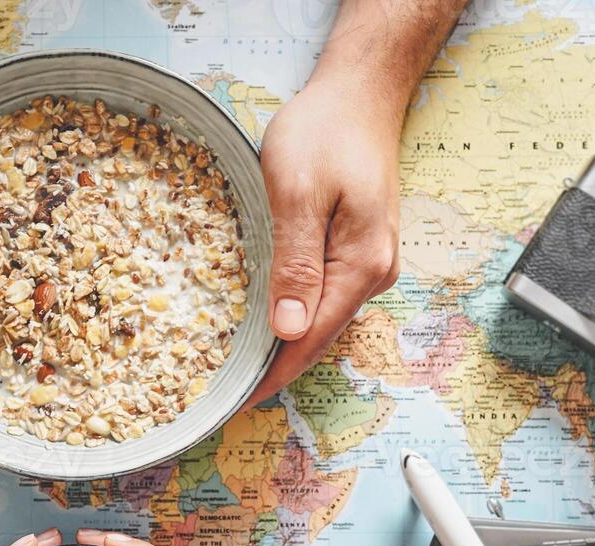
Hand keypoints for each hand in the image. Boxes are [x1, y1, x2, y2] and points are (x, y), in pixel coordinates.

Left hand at [250, 70, 402, 405]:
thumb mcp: (298, 194)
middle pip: (317, 339)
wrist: (362, 92)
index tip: (232, 403)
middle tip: (222, 394)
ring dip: (281, 345)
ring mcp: (368, 265)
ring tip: (234, 367)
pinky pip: (322, 298)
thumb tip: (289, 330)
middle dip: (273, 369)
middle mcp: (372, 275)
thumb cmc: (326, 132)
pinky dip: (292, 316)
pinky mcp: (357, 252)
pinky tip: (263, 322)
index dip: (270, 376)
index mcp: (360, 267)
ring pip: (319, 321)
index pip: (310, 341)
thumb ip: (296, 263)